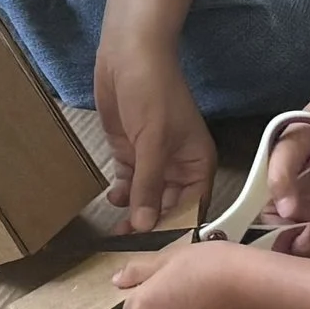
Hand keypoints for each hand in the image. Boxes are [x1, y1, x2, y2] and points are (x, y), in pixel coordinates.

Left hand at [95, 28, 216, 234]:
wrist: (129, 51)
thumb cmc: (152, 91)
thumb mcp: (153, 141)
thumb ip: (149, 185)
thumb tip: (145, 228)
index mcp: (197, 163)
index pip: (192, 208)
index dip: (177, 231)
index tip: (157, 256)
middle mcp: (179, 166)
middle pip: (168, 207)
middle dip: (151, 227)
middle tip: (129, 249)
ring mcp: (153, 159)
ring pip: (146, 198)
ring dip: (133, 214)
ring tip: (116, 230)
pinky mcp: (131, 151)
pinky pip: (128, 182)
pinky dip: (122, 194)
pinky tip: (112, 199)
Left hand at [114, 240, 263, 308]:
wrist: (253, 285)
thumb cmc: (212, 264)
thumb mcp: (171, 255)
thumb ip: (140, 269)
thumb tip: (118, 280)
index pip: (131, 307)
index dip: (148, 291)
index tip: (165, 279)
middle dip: (168, 307)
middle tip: (190, 283)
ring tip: (210, 296)